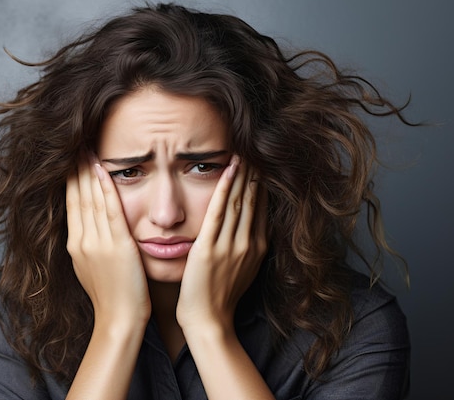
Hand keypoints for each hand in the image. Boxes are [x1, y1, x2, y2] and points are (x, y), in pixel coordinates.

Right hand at [66, 158, 150, 326]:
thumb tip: (87, 228)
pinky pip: (109, 210)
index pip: (71, 204)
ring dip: (88, 171)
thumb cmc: (111, 296)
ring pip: (90, 199)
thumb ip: (88, 245)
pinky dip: (105, 188)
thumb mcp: (91, 267)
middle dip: (75, 169)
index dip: (70, 180)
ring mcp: (98, 242)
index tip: (70, 161)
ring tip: (86, 149)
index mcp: (76, 245)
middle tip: (74, 145)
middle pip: (77, 197)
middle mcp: (82, 240)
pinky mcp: (117, 244)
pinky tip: (102, 170)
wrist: (119, 319)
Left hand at [176, 156, 268, 329]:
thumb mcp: (243, 270)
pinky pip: (218, 213)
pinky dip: (224, 189)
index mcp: (256, 247)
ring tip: (243, 152)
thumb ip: (247, 247)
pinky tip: (228, 170)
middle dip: (254, 173)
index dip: (261, 184)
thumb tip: (250, 229)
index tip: (261, 163)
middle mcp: (247, 244)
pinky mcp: (209, 249)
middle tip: (255, 149)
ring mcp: (229, 246)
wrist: (208, 320)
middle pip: (253, 200)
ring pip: (238, 202)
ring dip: (242, 175)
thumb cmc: (220, 297)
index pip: (261, 208)